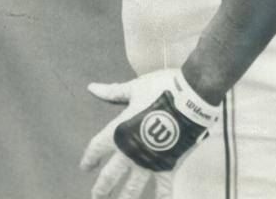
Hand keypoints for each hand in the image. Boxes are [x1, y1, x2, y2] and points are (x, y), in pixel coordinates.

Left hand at [81, 69, 217, 196]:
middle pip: (110, 175)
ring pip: (132, 189)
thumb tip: (92, 88)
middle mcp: (129, 151)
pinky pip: (163, 190)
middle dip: (102, 188)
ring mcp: (148, 162)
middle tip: (96, 196)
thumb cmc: (160, 89)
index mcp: (118, 131)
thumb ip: (113, 92)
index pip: (97, 148)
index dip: (89, 158)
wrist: (189, 99)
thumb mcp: (134, 89)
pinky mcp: (167, 167)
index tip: (85, 167)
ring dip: (124, 198)